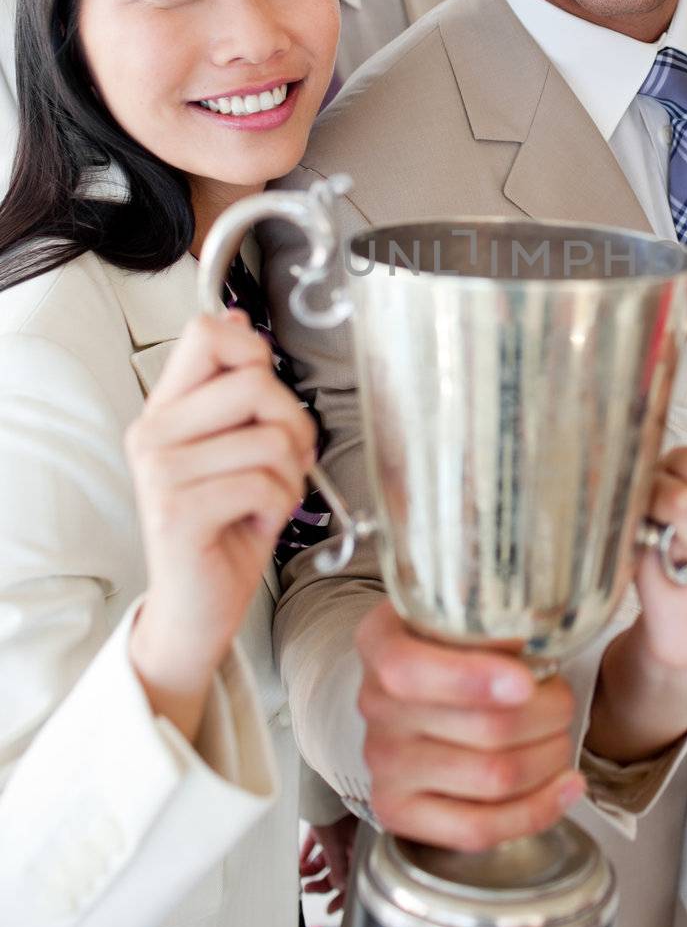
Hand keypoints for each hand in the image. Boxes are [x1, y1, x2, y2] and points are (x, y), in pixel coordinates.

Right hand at [127, 311, 315, 738]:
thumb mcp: (233, 447)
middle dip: (293, 423)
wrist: (196, 607)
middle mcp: (153, 433)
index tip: (267, 398)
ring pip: (269, 436)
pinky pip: (264, 482)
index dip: (254, 352)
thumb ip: (232, 388)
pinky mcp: (178, 510)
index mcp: (165, 409)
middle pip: (255, 380)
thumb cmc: (224, 526)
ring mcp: (161, 471)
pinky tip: (256, 522)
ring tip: (267, 498)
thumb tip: (236, 319)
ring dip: (290, 474)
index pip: (207, 332)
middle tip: (284, 461)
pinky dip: (279, 504)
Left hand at [301, 814, 358, 914]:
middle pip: (338, 872)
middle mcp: (351, 844)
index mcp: (359, 849)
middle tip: (308, 889)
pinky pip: (318, 847)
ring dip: (312, 870)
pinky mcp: (327, 828)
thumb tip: (340, 888)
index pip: (354, 879)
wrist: (321, 788)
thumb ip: (338, 868)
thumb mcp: (335, 844)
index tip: (331, 909)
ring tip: (300, 874)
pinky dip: (308, 856)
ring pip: (327, 861)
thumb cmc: (334, 812)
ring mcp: (339, 836)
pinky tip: (299, 862)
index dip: (343, 897)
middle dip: (322, 883)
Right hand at [356, 600, 584, 852]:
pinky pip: (475, 829)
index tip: (527, 682)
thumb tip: (528, 642)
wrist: (416, 690)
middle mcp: (374, 705)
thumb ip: (488, 618)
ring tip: (563, 739)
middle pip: (481, 728)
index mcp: (381, 643)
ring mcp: (382, 763)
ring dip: (549, 757)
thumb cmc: (452, 644)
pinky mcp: (396, 811)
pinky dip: (536, 810)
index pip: (412, 671)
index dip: (473, 679)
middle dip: (548, 715)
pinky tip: (566, 786)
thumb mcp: (460, 611)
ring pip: (492, 777)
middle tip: (565, 702)